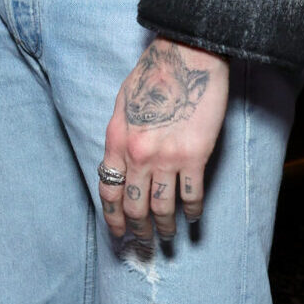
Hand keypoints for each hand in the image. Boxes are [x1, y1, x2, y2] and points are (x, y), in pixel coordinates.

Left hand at [98, 37, 228, 244]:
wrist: (185, 57)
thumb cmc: (152, 75)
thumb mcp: (121, 103)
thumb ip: (119, 135)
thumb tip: (119, 162)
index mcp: (116, 140)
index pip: (109, 190)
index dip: (112, 217)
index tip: (117, 233)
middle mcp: (137, 154)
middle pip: (134, 205)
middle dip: (137, 230)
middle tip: (142, 245)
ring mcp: (167, 157)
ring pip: (162, 207)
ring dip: (164, 228)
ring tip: (168, 239)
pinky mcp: (195, 156)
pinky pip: (192, 195)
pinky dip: (193, 212)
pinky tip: (193, 220)